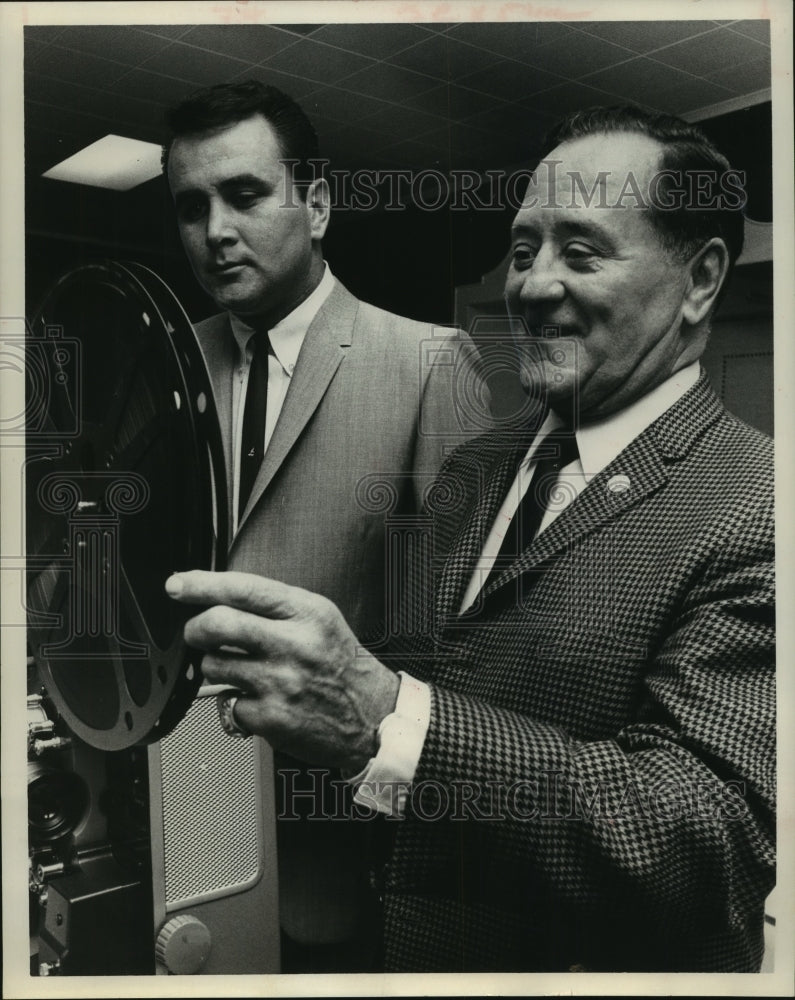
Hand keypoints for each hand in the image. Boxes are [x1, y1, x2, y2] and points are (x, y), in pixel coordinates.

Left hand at [165, 570, 399, 770]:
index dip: (202, 584)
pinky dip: (236, 702)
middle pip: (218, 624)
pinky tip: (259, 699)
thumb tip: (221, 599)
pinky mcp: (271, 717)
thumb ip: (276, 608)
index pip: (244, 589)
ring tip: (239, 670)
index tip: (177, 585)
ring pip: (214, 665)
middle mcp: (294, 644)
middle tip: (196, 632)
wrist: (373, 717)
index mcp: (307, 613)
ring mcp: (281, 682)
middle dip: (195, 628)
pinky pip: (228, 702)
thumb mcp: (321, 621)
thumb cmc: (342, 666)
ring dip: (215, 667)